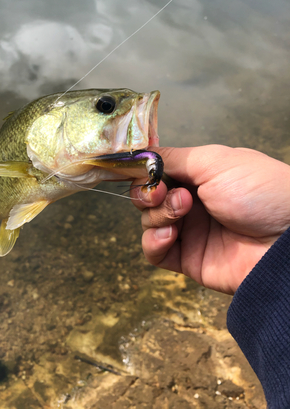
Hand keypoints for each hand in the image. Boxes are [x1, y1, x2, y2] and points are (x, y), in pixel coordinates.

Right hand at [131, 145, 289, 293]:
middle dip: (148, 193)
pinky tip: (170, 234)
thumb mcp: (214, 161)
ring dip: (156, 215)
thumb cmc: (259, 191)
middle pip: (148, 197)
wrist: (287, 238)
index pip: (157, 172)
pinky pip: (155, 252)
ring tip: (181, 212)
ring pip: (148, 222)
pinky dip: (154, 241)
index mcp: (198, 175)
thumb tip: (140, 155)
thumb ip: (172, 157)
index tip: (141, 171)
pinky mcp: (188, 259)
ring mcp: (190, 231)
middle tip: (164, 192)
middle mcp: (191, 202)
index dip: (144, 172)